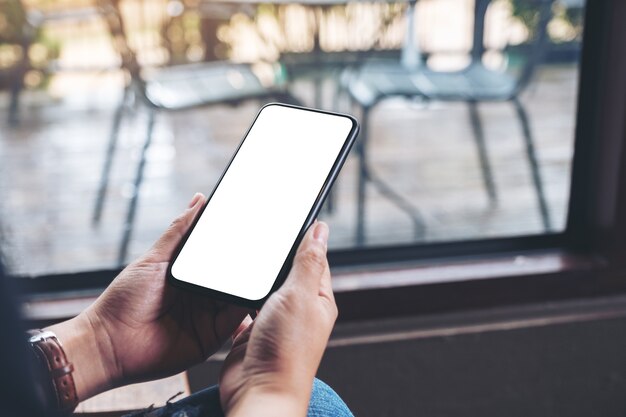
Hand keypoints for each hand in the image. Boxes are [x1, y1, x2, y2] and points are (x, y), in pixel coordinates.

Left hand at [49, 193, 250, 400]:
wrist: (109, 343)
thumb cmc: (124, 300)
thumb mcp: (154, 259)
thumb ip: (179, 232)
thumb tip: (199, 200)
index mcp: (189, 275)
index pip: (218, 257)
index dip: (234, 245)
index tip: (252, 228)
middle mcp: (201, 295)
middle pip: (231, 276)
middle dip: (247, 263)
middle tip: (264, 247)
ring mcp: (208, 317)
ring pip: (237, 295)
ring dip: (250, 283)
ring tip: (264, 267)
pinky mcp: (212, 338)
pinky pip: (235, 319)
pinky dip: (245, 306)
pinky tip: (253, 293)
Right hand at [219, 221, 337, 416]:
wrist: (258, 391)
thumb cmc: (286, 350)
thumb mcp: (300, 295)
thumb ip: (308, 261)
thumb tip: (321, 230)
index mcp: (318, 299)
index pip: (314, 258)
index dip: (304, 236)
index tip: (290, 216)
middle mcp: (298, 309)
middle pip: (287, 271)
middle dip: (275, 253)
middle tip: (261, 232)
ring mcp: (274, 321)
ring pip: (264, 287)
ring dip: (255, 274)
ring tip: (243, 254)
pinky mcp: (250, 331)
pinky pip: (244, 305)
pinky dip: (237, 294)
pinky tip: (229, 283)